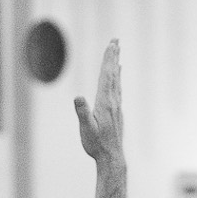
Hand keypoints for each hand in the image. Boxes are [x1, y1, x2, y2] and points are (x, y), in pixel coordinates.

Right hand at [74, 39, 123, 162]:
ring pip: (116, 80)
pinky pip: (117, 88)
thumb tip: (78, 97)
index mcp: (105, 102)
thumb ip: (83, 113)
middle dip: (113, 56)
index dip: (108, 60)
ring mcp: (116, 106)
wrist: (111, 157)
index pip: (106, 76)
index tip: (111, 45)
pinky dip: (117, 77)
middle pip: (113, 74)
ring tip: (117, 51)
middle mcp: (113, 101)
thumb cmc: (96, 144)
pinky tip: (118, 73)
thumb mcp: (86, 129)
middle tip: (116, 40)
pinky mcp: (116, 111)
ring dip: (115, 64)